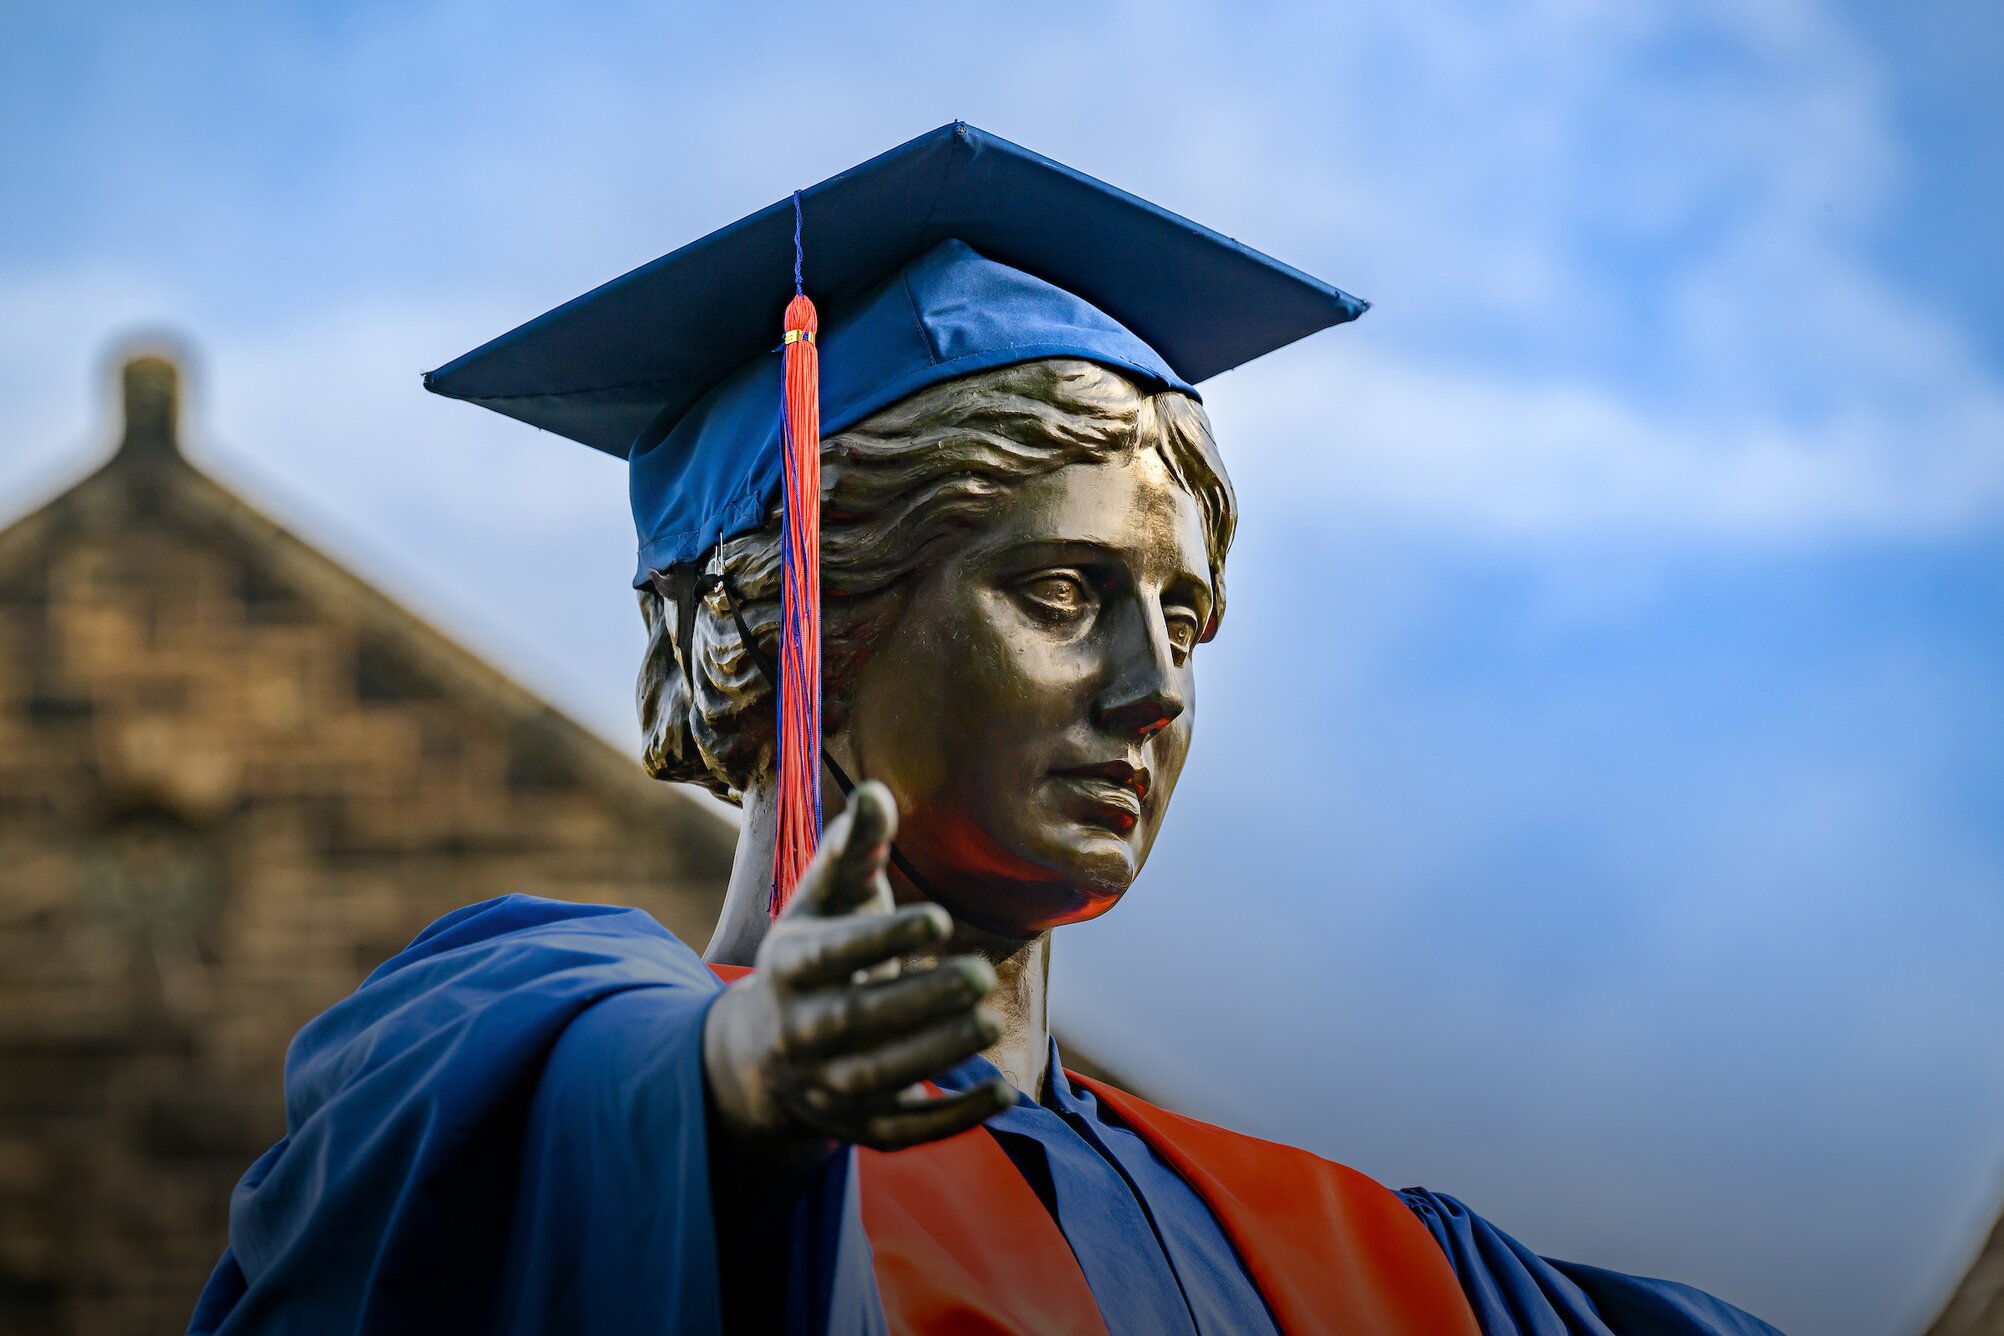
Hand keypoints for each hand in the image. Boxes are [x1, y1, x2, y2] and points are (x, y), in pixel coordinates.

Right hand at [701, 782, 1013, 1154]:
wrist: (764, 1050)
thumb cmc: (816, 951)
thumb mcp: (826, 899)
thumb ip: (855, 848)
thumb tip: (877, 789)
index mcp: (789, 966)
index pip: (832, 955)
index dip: (884, 938)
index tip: (941, 918)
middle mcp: (799, 1031)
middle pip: (856, 1021)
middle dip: (918, 1000)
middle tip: (979, 974)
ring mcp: (826, 1085)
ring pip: (879, 1078)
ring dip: (936, 1052)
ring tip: (989, 1019)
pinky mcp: (858, 1126)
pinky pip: (904, 1132)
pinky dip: (952, 1119)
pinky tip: (1002, 1092)